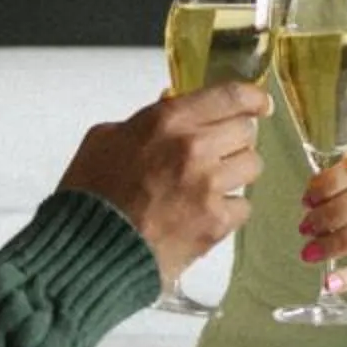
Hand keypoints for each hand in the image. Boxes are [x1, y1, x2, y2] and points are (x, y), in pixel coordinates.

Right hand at [59, 81, 268, 284]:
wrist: (86, 250)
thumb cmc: (89, 194)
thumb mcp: (105, 138)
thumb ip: (145, 119)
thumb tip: (170, 104)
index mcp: (167, 121)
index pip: (229, 96)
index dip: (252, 98)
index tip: (260, 104)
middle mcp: (194, 148)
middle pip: (246, 132)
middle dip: (234, 140)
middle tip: (219, 152)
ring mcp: (208, 187)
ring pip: (252, 167)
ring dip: (235, 174)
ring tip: (211, 185)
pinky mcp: (215, 223)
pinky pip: (243, 207)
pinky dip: (229, 210)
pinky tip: (204, 214)